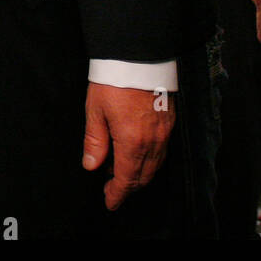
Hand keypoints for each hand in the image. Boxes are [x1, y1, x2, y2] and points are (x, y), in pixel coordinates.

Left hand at [83, 82, 172, 209]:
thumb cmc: (114, 80)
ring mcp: (164, 133)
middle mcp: (152, 142)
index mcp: (132, 142)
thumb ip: (95, 141)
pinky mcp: (169, 123)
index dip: (117, 194)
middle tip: (111, 190)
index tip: (110, 203)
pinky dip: (149, 161)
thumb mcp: (95, 110)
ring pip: (154, 166)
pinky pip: (161, 152)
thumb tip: (91, 166)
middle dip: (127, 187)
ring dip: (138, 175)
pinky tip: (135, 155)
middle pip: (142, 176)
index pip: (126, 178)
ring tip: (119, 173)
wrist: (138, 57)